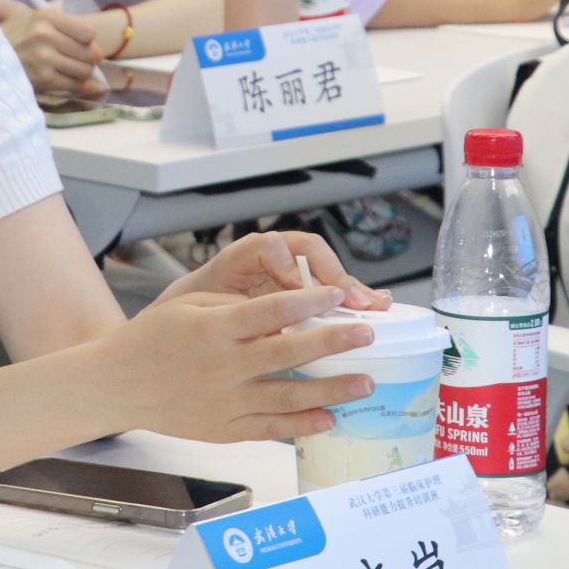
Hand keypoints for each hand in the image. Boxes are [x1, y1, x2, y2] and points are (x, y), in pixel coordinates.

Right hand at [0, 0, 104, 96]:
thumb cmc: (2, 35)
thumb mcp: (17, 11)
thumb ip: (51, 17)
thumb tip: (90, 42)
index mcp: (45, 16)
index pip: (88, 32)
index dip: (87, 42)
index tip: (78, 45)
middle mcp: (45, 35)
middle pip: (90, 53)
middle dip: (86, 60)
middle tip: (74, 62)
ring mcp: (44, 58)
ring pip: (84, 71)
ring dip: (80, 75)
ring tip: (66, 72)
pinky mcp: (41, 78)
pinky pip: (73, 85)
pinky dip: (78, 88)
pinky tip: (73, 85)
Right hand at [104, 286, 375, 442]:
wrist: (116, 384)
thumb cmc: (152, 339)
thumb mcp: (187, 305)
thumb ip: (235, 307)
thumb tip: (284, 311)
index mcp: (212, 328)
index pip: (271, 311)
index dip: (309, 302)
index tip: (337, 294)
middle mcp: (221, 367)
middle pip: (288, 353)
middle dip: (333, 342)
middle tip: (366, 334)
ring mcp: (223, 402)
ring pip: (288, 396)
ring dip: (330, 390)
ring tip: (364, 382)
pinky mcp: (223, 429)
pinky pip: (270, 428)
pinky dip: (301, 424)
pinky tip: (328, 418)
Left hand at [171, 230, 389, 310]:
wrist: (190, 322)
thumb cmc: (195, 312)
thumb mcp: (204, 306)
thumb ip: (228, 300)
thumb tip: (257, 307)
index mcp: (244, 256)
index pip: (271, 246)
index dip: (290, 266)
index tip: (301, 291)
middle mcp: (272, 257)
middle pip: (310, 254)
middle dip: (334, 276)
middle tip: (353, 300)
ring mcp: (290, 273)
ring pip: (327, 270)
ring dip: (352, 287)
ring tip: (376, 304)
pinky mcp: (304, 292)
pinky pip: (332, 288)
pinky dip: (353, 296)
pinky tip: (378, 305)